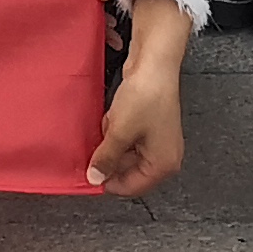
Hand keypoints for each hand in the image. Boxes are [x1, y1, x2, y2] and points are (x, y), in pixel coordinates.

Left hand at [89, 0, 188, 196]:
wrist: (154, 63)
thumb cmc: (146, 97)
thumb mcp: (120, 132)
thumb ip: (106, 158)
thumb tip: (95, 178)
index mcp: (163, 165)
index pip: (132, 187)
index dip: (108, 182)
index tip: (88, 174)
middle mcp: (164, 156)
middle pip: (129, 171)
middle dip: (109, 158)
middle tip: (94, 146)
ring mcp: (157, 140)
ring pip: (125, 154)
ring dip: (111, 142)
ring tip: (109, 124)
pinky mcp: (149, 126)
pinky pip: (127, 138)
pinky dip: (117, 130)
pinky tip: (113, 116)